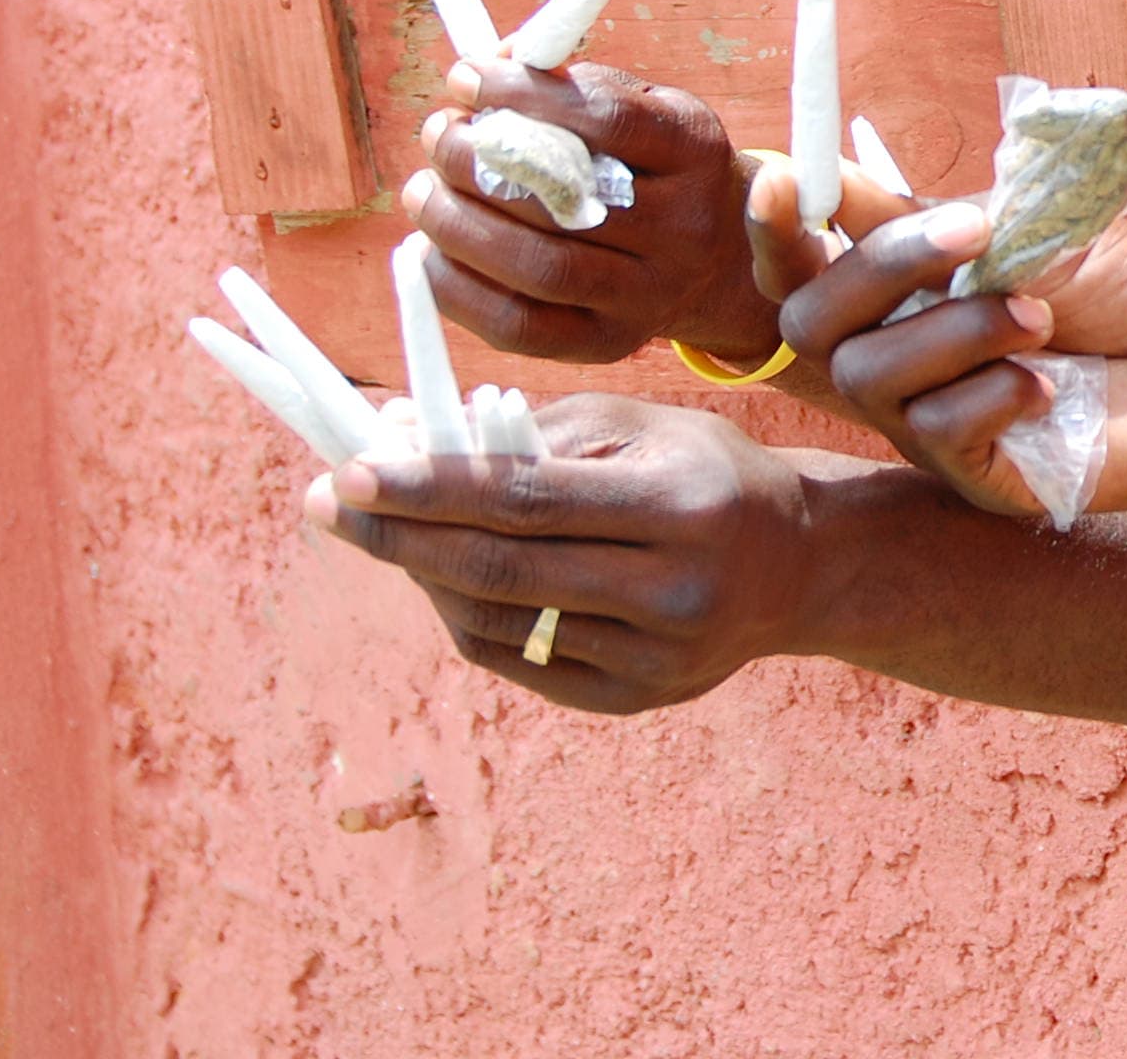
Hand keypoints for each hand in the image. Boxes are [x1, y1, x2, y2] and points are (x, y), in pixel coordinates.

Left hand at [305, 394, 811, 712]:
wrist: (800, 565)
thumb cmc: (703, 471)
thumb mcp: (636, 424)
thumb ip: (525, 429)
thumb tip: (401, 434)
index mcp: (682, 504)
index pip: (527, 499)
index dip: (429, 489)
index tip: (347, 472)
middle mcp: (676, 590)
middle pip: (504, 570)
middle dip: (402, 536)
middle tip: (326, 506)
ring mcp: (660, 659)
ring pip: (503, 624)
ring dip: (427, 577)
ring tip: (387, 534)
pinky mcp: (640, 701)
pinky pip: (523, 663)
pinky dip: (469, 618)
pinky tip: (445, 581)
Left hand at [405, 59, 769, 363]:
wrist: (717, 258)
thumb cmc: (653, 166)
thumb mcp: (639, 106)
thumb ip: (567, 83)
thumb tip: (485, 66)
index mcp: (694, 151)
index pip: (608, 120)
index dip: (525, 96)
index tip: (464, 79)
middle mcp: (683, 228)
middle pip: (567, 199)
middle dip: (478, 163)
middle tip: (439, 137)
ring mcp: (648, 294)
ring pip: (541, 268)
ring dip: (460, 227)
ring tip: (423, 193)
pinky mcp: (608, 341)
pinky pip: (521, 327)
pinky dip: (459, 291)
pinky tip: (430, 253)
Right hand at [772, 200, 1126, 518]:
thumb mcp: (1028, 229)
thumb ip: (930, 217)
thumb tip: (830, 177)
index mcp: (904, 298)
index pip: (798, 272)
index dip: (771, 233)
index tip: (780, 181)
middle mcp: (901, 365)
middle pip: (811, 324)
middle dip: (883, 266)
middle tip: (976, 232)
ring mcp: (933, 428)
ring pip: (870, 379)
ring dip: (958, 328)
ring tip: (1042, 316)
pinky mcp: (980, 481)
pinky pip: (936, 435)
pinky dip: (990, 392)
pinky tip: (1051, 385)